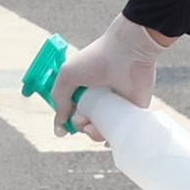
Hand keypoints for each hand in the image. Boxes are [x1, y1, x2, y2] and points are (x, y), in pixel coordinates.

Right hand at [44, 12, 171, 122]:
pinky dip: (112, 137)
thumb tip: (60, 123)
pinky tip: (107, 134)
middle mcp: (99, 97)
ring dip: (93, 134)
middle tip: (81, 118)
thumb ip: (58, 98)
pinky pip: (120, 131)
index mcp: (84, 88)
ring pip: (101, 130)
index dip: (67, 119)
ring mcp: (115, 105)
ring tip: (92, 126)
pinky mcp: (130, 111)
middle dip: (79, 126)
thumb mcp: (67, 74)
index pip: (72, 110)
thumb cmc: (97, 58)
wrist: (128, 53)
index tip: (64, 123)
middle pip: (85, 123)